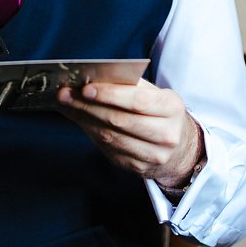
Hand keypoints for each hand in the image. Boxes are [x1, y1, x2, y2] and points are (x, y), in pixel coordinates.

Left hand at [57, 79, 204, 188]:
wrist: (180, 148)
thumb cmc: (161, 113)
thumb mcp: (155, 94)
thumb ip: (128, 85)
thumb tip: (92, 78)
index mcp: (172, 109)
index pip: (137, 101)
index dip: (110, 94)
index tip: (85, 87)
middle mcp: (166, 135)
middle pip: (120, 120)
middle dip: (88, 106)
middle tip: (65, 94)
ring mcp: (153, 155)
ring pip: (111, 137)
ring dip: (84, 119)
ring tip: (67, 104)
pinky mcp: (138, 168)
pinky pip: (108, 150)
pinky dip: (90, 133)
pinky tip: (80, 120)